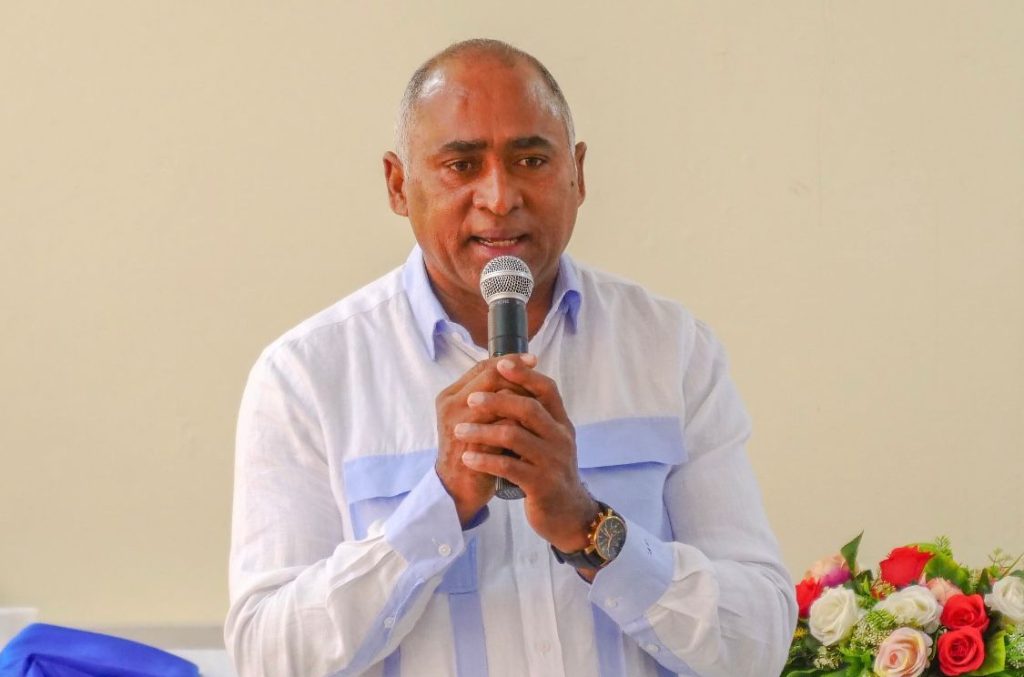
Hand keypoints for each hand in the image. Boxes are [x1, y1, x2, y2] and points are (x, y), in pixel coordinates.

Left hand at [454, 356, 598, 552]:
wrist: (568, 514)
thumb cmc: (549, 471)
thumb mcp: (550, 440)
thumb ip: (534, 417)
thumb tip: (506, 385)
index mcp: (561, 423)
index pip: (547, 389)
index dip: (524, 374)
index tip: (501, 363)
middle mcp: (561, 438)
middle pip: (528, 408)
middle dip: (496, 400)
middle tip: (470, 400)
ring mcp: (553, 461)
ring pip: (515, 436)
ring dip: (483, 431)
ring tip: (459, 430)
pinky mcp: (542, 485)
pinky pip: (509, 467)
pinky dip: (485, 460)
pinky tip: (469, 458)